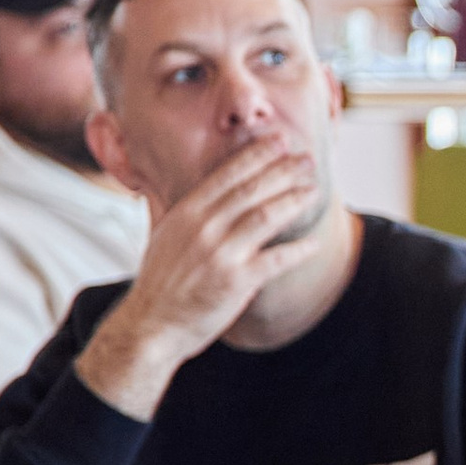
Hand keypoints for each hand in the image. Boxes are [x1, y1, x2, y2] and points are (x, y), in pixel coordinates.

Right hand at [75, 136, 321, 420]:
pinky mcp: (235, 282)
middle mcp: (203, 228)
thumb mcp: (167, 235)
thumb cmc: (162, 282)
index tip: (278, 141)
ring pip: (265, 217)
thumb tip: (206, 190)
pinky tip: (313, 244)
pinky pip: (275, 260)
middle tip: (307, 159)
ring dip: (293, 201)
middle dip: (283, 171)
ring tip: (313, 191)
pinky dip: (297, 250)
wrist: (152, 324)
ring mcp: (220, 254)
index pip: (227, 175)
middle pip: (251, 190)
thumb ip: (189, 212)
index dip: (256, 155)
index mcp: (187, 212)